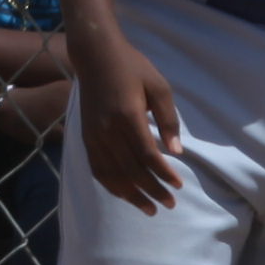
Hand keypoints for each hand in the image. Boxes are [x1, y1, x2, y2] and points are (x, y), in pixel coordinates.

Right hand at [75, 34, 182, 214]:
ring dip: (132, 195)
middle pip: (131, 170)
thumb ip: (168, 120)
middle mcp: (108, 130)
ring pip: (112, 175)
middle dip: (152, 191)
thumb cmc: (133, 68)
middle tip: (169, 204)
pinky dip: (111, 185)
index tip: (178, 185)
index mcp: (128, 116)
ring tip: (149, 208)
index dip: (163, 174)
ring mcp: (94, 135)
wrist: (95, 56)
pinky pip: (97, 169)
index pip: (148, 155)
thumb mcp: (159, 87)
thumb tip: (176, 151)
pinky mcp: (86, 137)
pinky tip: (124, 194)